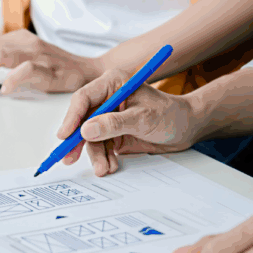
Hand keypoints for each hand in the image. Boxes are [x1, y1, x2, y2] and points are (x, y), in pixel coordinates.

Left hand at [0, 30, 103, 95]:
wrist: (89, 72)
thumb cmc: (54, 69)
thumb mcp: (22, 62)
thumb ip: (0, 65)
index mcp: (14, 39)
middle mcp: (23, 43)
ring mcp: (36, 54)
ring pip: (1, 56)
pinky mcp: (50, 68)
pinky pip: (28, 69)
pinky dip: (13, 78)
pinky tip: (4, 89)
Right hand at [56, 70, 201, 175]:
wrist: (187, 129)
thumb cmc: (171, 114)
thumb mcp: (143, 118)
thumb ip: (114, 124)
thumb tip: (87, 130)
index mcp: (112, 84)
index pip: (83, 98)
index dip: (71, 117)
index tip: (65, 136)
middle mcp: (107, 99)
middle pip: (82, 120)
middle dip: (77, 141)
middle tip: (69, 157)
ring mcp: (108, 117)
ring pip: (90, 138)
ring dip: (95, 155)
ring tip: (103, 168)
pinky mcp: (112, 133)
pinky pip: (100, 147)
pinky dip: (103, 158)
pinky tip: (109, 165)